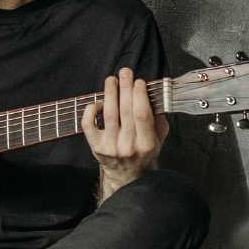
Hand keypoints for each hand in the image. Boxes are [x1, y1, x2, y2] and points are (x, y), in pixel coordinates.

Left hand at [82, 67, 169, 197]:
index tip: (139, 81)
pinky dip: (92, 110)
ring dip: (110, 94)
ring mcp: (110, 146)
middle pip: (125, 112)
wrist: (126, 176)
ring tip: (111, 79)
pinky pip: (89, 124)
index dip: (139, 96)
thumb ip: (159, 122)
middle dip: (125, 88)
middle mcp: (128, 146)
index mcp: (146, 144)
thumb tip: (155, 99)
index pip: (142, 115)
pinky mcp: (96, 147)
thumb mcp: (158, 141)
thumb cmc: (142, 154)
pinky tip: (98, 101)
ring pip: (109, 115)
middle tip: (125, 72)